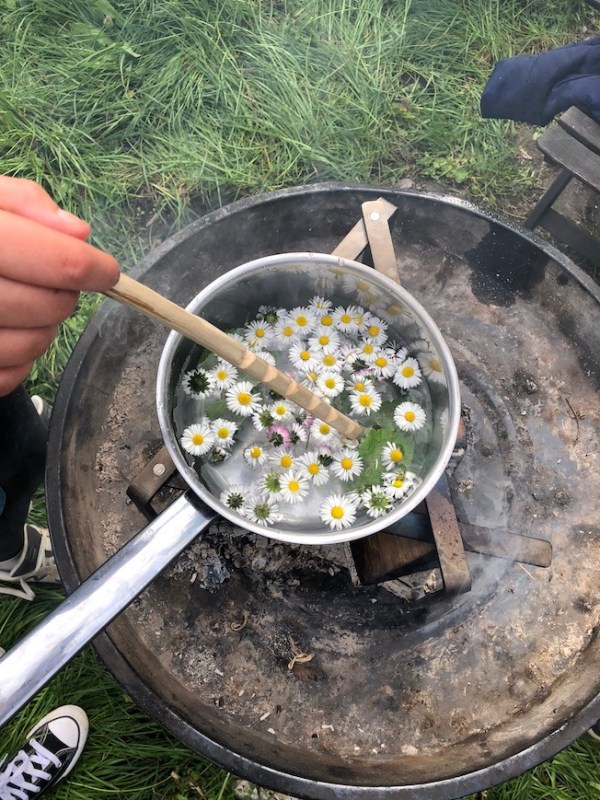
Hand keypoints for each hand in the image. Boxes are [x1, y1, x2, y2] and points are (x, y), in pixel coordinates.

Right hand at [0, 177, 119, 395]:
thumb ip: (21, 201)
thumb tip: (77, 232)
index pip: (58, 261)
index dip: (94, 268)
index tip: (105, 270)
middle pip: (50, 306)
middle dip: (64, 294)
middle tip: (51, 281)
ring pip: (33, 345)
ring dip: (44, 327)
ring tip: (24, 304)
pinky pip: (7, 376)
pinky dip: (18, 358)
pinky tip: (3, 331)